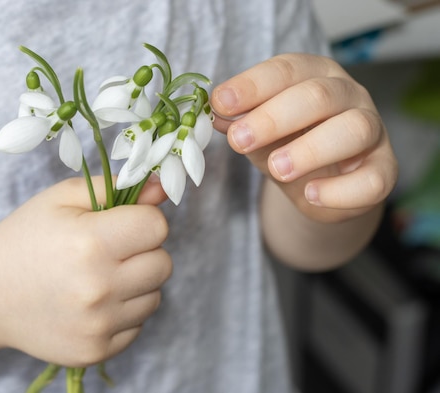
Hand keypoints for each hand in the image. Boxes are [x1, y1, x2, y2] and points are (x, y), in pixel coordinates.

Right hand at [0, 177, 170, 366]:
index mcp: (90, 243)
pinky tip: (91, 302)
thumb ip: (116, 187)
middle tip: (109, 250)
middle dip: (143, 252)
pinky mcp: (96, 351)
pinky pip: (137, 324)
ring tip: (98, 277)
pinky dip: (122, 312)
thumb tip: (162, 186)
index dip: (142, 220)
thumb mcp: (64, 198)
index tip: (121, 224)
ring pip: (154, 296)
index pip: (157, 227)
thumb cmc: (27, 237)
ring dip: (135, 284)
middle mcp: (97, 288)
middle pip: (163, 264)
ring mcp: (97, 325)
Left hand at [210, 54, 397, 222]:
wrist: (321, 186)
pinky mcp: (384, 169)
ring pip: (353, 129)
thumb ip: (239, 123)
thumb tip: (214, 115)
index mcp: (314, 75)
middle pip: (318, 95)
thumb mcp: (258, 133)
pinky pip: (373, 179)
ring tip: (277, 169)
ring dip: (310, 149)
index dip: (252, 85)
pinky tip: (311, 194)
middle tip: (239, 140)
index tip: (221, 103)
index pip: (286, 69)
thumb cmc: (288, 146)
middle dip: (273, 118)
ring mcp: (372, 130)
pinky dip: (341, 190)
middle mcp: (347, 95)